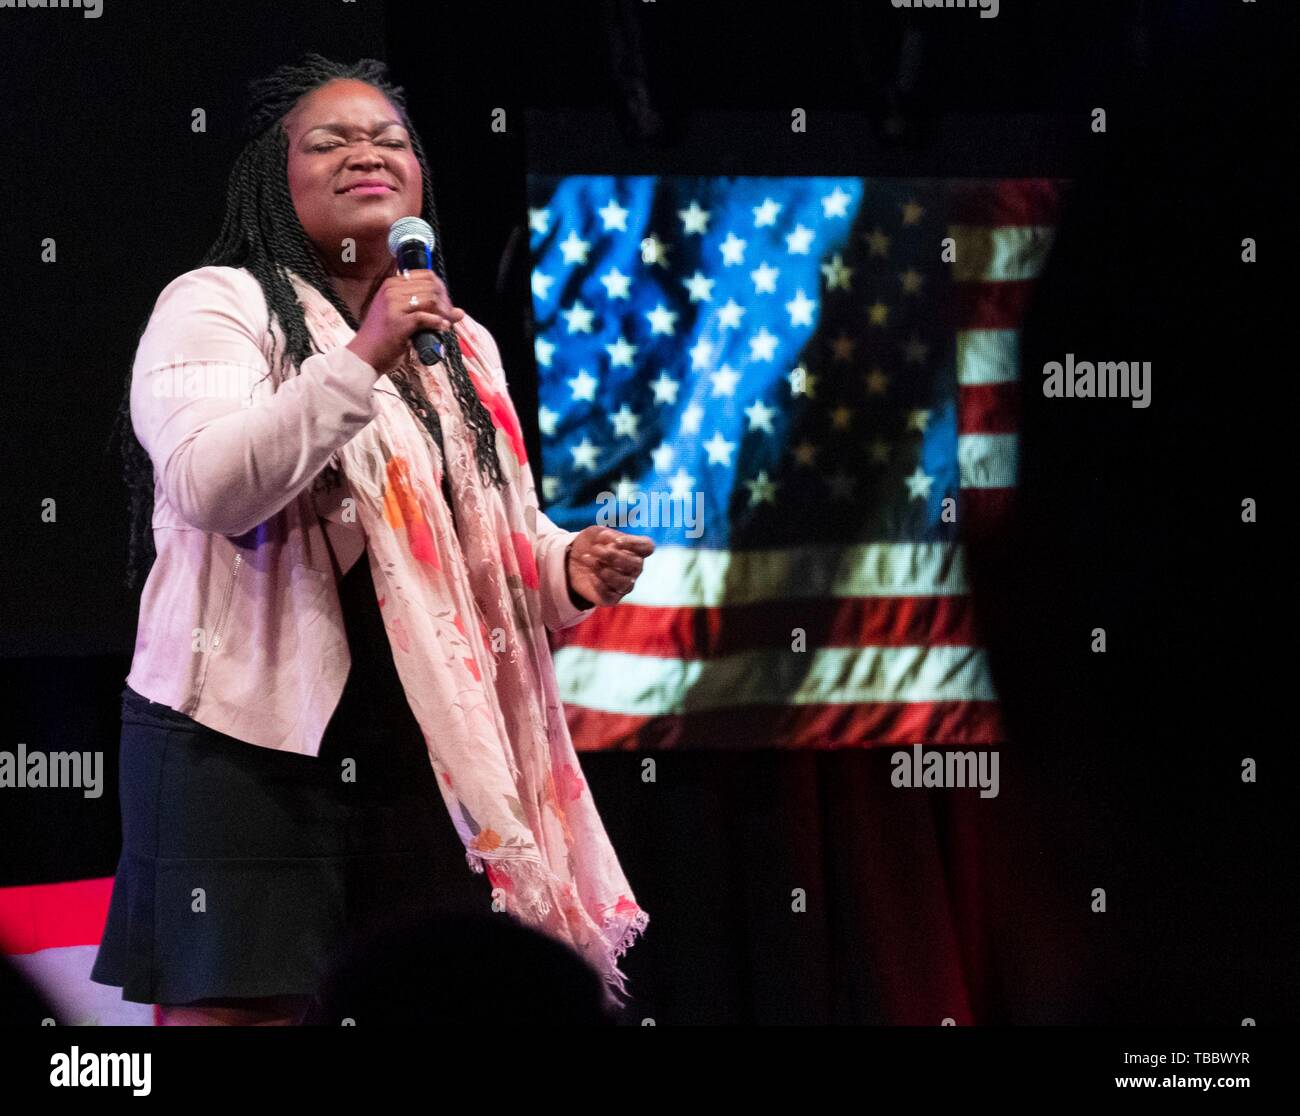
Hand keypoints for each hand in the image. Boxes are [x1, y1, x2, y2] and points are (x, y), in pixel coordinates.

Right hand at [345, 269, 464, 373]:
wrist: (365, 356)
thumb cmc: (385, 337)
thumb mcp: (404, 317)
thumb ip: (428, 310)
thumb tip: (460, 312)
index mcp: (392, 284)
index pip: (427, 276)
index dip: (442, 290)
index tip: (446, 305)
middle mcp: (391, 291)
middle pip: (431, 287)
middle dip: (445, 302)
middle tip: (448, 317)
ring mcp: (393, 305)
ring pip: (430, 300)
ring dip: (443, 313)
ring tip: (445, 324)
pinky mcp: (397, 322)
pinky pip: (424, 317)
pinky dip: (437, 323)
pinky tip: (441, 329)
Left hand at [565, 526, 653, 606]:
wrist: (573, 561)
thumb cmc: (591, 545)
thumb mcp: (596, 534)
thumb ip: (606, 535)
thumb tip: (614, 542)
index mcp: (635, 550)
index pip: (647, 547)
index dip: (635, 544)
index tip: (616, 542)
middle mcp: (634, 569)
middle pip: (636, 564)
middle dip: (614, 556)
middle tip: (596, 549)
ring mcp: (625, 585)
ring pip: (625, 582)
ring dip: (605, 570)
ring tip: (589, 560)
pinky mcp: (611, 598)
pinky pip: (610, 594)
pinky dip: (599, 584)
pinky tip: (590, 574)